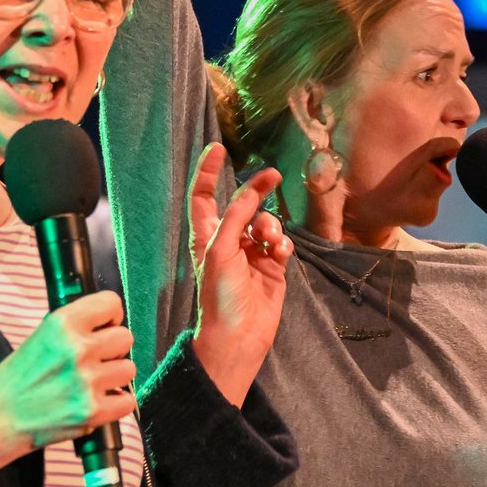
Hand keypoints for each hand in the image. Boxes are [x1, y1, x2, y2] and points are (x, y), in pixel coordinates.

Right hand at [0, 288, 135, 486]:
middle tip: (96, 360)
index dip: (111, 316)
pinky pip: (127, 400)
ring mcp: (86, 381)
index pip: (111, 303)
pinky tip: (97, 402)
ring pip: (128, 369)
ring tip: (93, 384)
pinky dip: (116, 404)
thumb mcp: (41, 336)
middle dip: (113, 349)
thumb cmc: (15, 380)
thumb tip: (107, 324)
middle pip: (125, 337)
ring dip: (115, 377)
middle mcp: (77, 349)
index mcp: (61, 324)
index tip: (106, 326)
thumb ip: (75, 328)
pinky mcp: (91, 411)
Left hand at [188, 144, 292, 406]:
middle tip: (272, 174)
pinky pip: (282, 244)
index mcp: (206, 236)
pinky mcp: (273, 268)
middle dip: (256, 190)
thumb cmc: (219, 296)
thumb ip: (236, 217)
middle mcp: (228, 241)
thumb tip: (252, 190)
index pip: (203, 196)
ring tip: (269, 241)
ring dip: (271, 226)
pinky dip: (283, 245)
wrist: (238, 338)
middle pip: (243, 204)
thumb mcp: (221, 250)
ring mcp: (252, 254)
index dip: (208, 172)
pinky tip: (279, 254)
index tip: (218, 148)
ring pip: (267, 223)